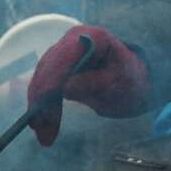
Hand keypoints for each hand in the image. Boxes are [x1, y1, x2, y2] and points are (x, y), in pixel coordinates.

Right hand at [27, 27, 150, 144]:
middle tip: (38, 124)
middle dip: (41, 97)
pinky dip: (43, 107)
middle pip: (50, 68)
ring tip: (42, 133)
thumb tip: (65, 89)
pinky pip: (45, 88)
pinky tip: (39, 125)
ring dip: (39, 107)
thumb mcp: (119, 84)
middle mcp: (73, 40)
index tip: (43, 98)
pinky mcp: (57, 68)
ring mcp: (64, 52)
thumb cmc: (129, 79)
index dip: (52, 76)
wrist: (132, 81)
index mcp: (93, 37)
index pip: (66, 55)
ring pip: (43, 80)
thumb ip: (94, 84)